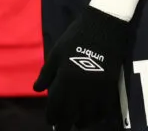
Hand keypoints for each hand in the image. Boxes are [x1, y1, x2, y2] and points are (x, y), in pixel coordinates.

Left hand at [34, 6, 131, 128]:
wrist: (103, 26)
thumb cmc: (75, 38)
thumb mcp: (56, 53)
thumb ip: (46, 74)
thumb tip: (37, 90)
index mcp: (64, 80)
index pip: (56, 107)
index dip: (52, 117)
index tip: (51, 121)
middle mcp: (80, 89)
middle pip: (71, 115)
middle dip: (65, 124)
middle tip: (62, 128)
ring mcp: (97, 89)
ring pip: (89, 116)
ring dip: (82, 122)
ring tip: (78, 123)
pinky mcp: (110, 86)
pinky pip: (104, 109)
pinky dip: (98, 116)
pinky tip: (94, 116)